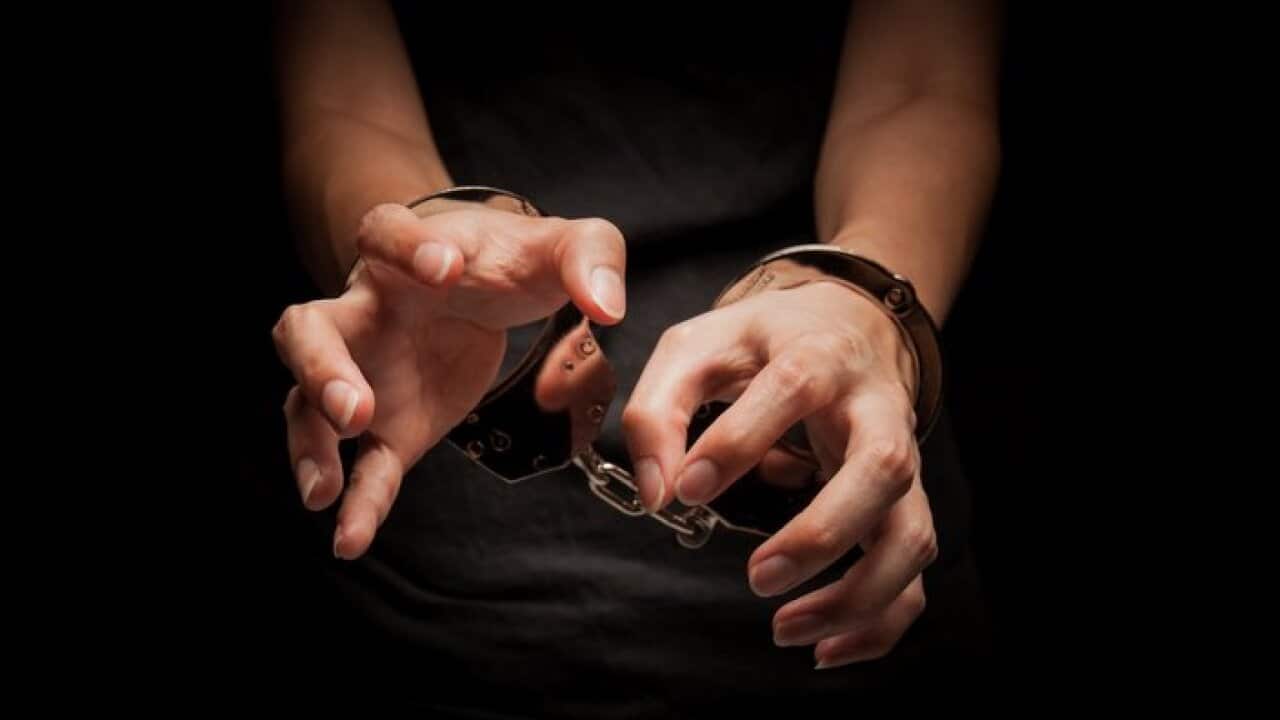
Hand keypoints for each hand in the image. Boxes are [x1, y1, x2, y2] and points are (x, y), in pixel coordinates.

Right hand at [273, 201, 626, 558]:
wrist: (480, 287)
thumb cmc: (509, 261)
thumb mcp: (560, 246)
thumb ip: (590, 257)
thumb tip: (609, 306)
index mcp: (405, 253)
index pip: (384, 232)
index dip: (406, 248)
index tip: (445, 269)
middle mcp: (366, 312)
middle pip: (308, 329)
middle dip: (321, 368)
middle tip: (352, 408)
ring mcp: (366, 373)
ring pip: (308, 404)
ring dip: (312, 445)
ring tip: (325, 492)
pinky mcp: (391, 426)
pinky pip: (365, 466)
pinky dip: (358, 504)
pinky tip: (351, 540)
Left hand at [622, 278, 934, 667]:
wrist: (846, 324)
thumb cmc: (762, 343)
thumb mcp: (697, 348)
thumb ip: (659, 408)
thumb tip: (659, 492)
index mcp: (817, 355)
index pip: (792, 389)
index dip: (740, 441)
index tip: (688, 489)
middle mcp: (873, 409)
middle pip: (881, 468)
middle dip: (823, 532)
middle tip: (757, 577)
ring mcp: (900, 460)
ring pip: (913, 531)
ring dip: (860, 593)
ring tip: (786, 630)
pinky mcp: (905, 501)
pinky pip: (915, 569)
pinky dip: (882, 620)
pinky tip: (826, 648)